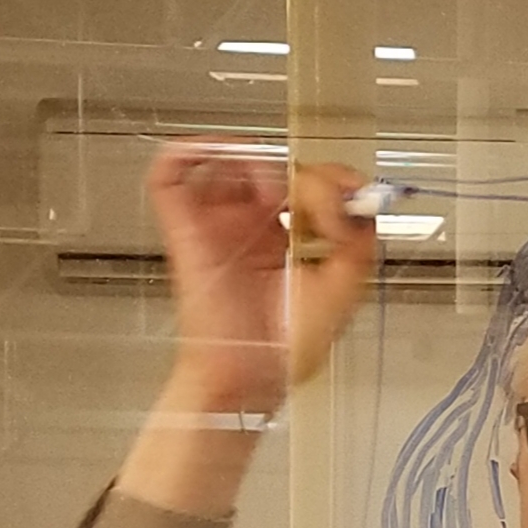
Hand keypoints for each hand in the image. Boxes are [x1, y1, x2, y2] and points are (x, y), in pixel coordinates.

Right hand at [146, 146, 377, 412]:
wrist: (249, 375)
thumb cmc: (284, 347)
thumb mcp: (343, 290)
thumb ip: (358, 242)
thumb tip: (355, 205)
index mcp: (284, 239)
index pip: (309, 185)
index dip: (333, 182)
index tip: (353, 200)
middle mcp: (249, 226)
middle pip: (275, 166)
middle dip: (305, 176)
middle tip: (319, 207)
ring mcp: (215, 224)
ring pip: (228, 160)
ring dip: (256, 160)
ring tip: (275, 193)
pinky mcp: (183, 229)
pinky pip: (170, 176)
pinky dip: (188, 153)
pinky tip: (221, 156)